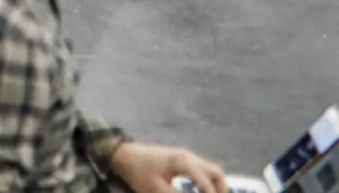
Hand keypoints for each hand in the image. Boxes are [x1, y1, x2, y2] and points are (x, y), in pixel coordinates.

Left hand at [108, 140, 225, 192]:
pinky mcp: (181, 158)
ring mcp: (186, 155)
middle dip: (221, 190)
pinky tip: (200, 191)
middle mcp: (189, 157)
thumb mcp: (157, 190)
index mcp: (184, 163)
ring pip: (211, 170)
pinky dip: (206, 181)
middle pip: (217, 173)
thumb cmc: (138, 172)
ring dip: (215, 185)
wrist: (123, 154)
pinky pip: (202, 169)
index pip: (207, 184)